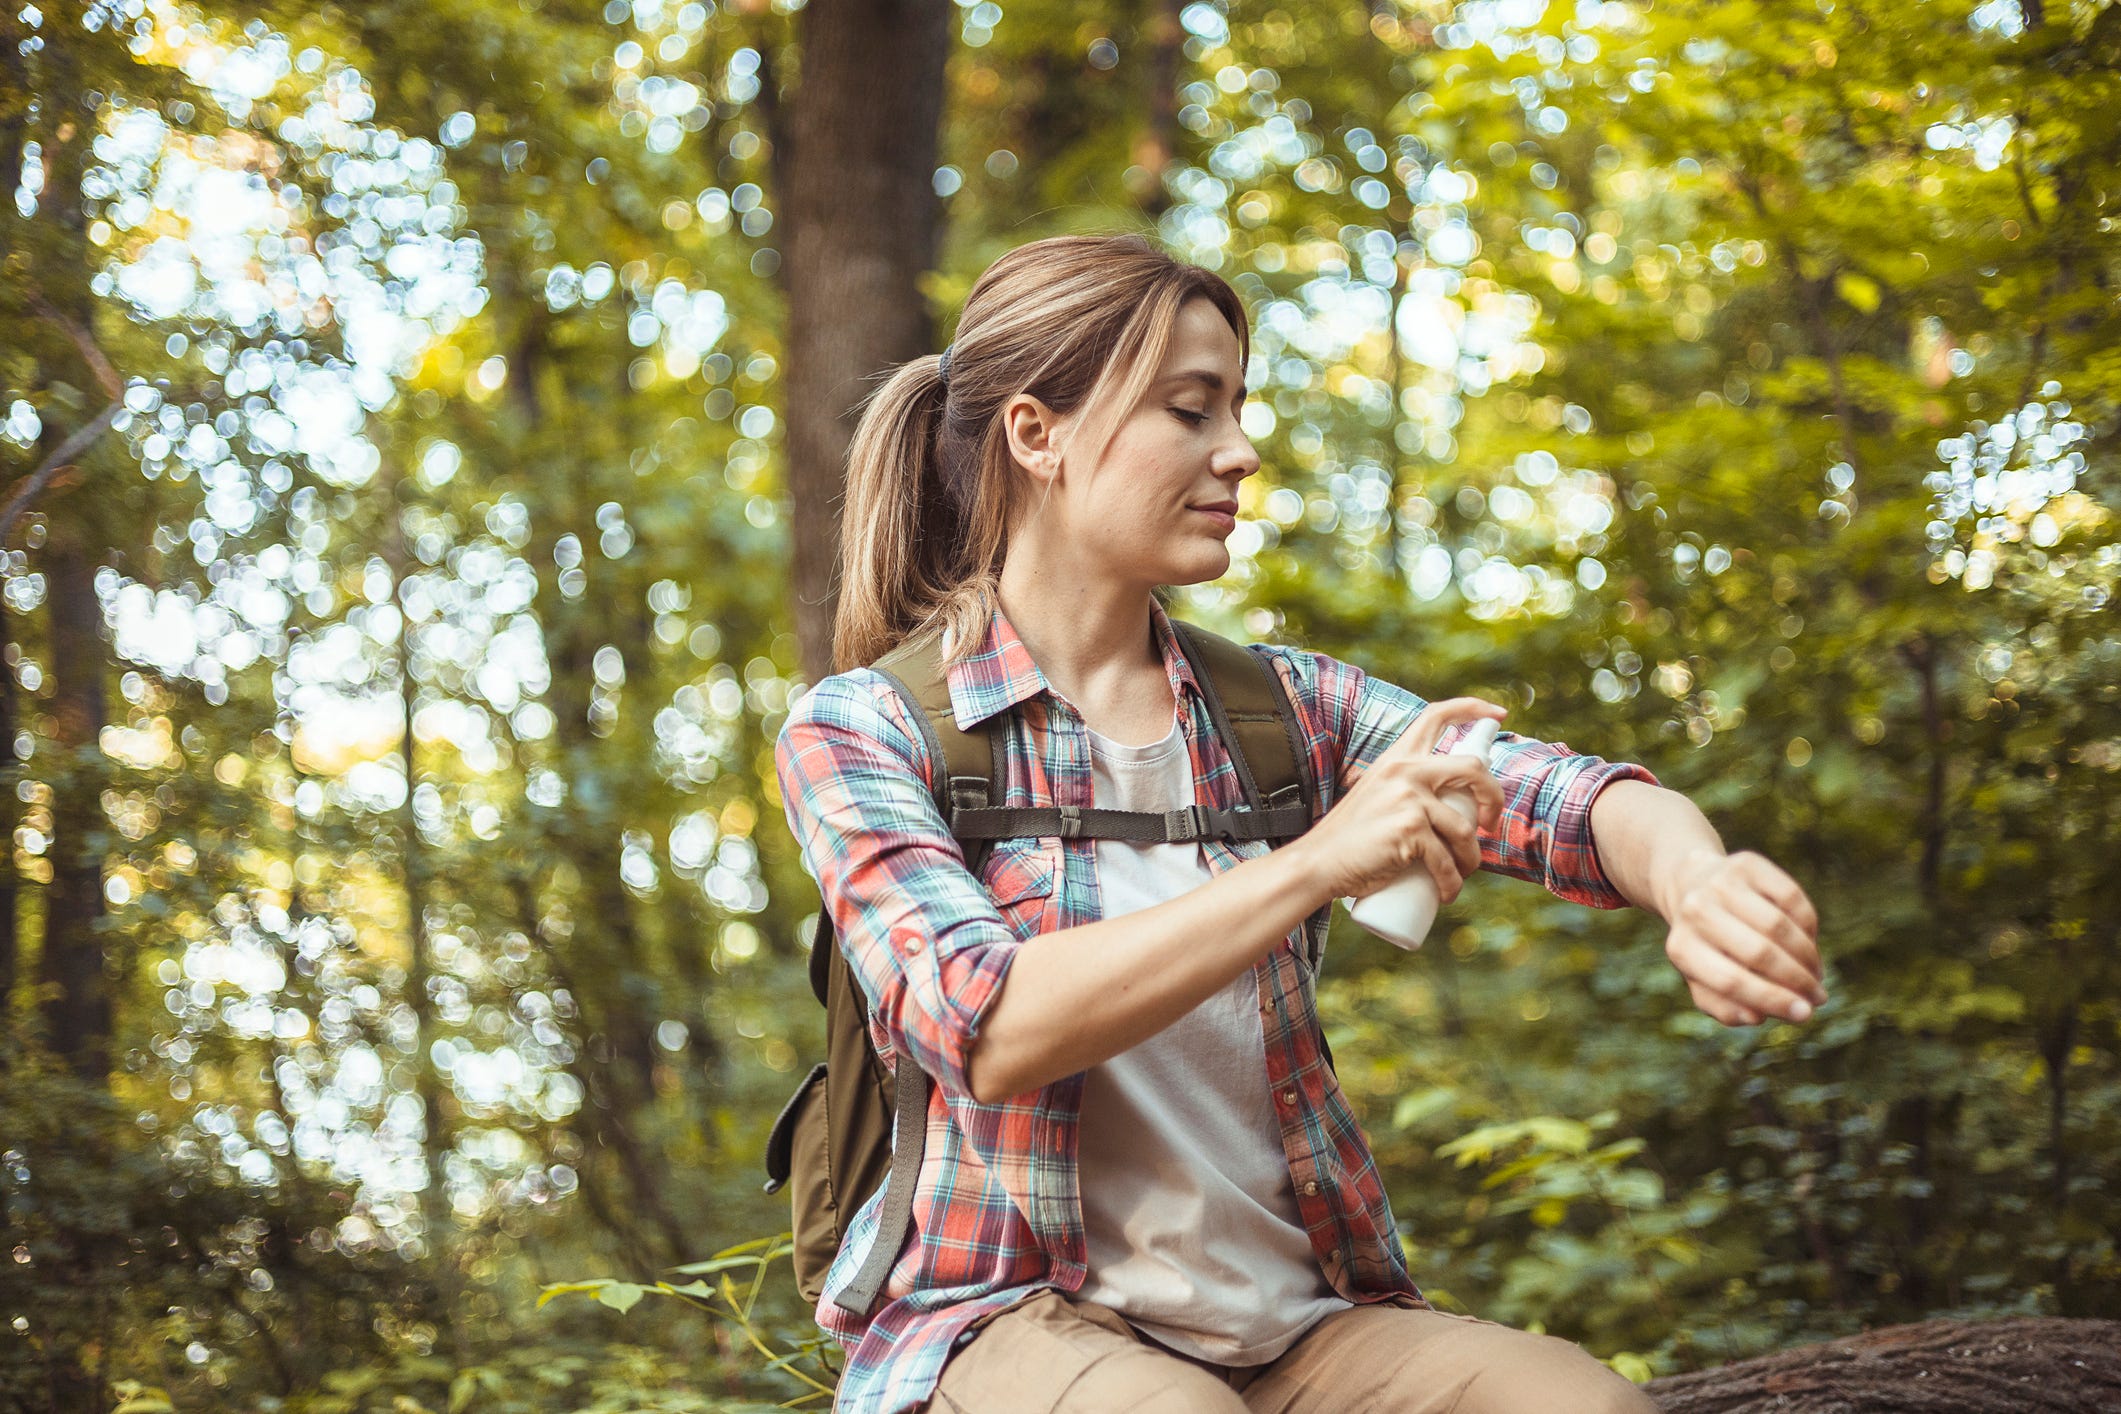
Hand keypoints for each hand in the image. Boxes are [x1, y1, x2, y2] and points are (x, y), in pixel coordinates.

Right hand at [1294, 697, 1509, 905]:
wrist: (1317, 863)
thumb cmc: (1349, 838)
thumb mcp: (1377, 795)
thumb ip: (1404, 789)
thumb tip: (1447, 804)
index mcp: (1396, 757)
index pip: (1436, 715)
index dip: (1472, 707)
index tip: (1498, 713)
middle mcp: (1404, 770)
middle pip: (1473, 767)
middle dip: (1495, 796)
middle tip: (1489, 823)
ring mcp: (1408, 799)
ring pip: (1465, 828)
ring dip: (1471, 859)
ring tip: (1461, 872)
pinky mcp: (1410, 830)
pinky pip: (1447, 860)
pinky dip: (1452, 883)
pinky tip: (1447, 892)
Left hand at [1661, 849, 1825, 1025]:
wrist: (1691, 886)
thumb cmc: (1705, 945)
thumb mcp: (1703, 979)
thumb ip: (1725, 1007)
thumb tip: (1757, 1016)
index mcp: (1681, 948)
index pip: (1729, 981)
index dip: (1772, 1000)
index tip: (1804, 1014)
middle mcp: (1696, 912)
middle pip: (1759, 953)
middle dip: (1797, 980)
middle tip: (1818, 997)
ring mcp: (1721, 883)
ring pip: (1779, 925)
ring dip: (1807, 956)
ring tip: (1816, 974)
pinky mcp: (1747, 863)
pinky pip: (1792, 897)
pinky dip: (1808, 925)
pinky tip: (1809, 943)